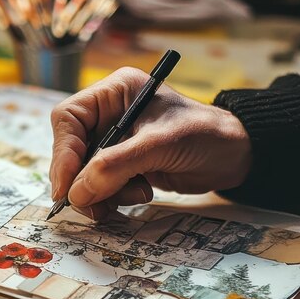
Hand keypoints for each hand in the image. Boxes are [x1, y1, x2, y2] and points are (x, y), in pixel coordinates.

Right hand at [50, 67, 251, 218]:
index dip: (63, 153)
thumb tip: (77, 192)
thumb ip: (114, 167)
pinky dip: (114, 197)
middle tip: (91, 205)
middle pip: (72, 150)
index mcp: (114, 93)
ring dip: (102, 192)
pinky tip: (142, 193)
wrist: (236, 155)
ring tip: (135, 194)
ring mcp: (116, 142)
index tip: (66, 186)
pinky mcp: (125, 165)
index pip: (68, 119)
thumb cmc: (205, 135)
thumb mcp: (158, 145)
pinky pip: (103, 185)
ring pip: (85, 173)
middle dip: (82, 180)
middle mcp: (109, 115)